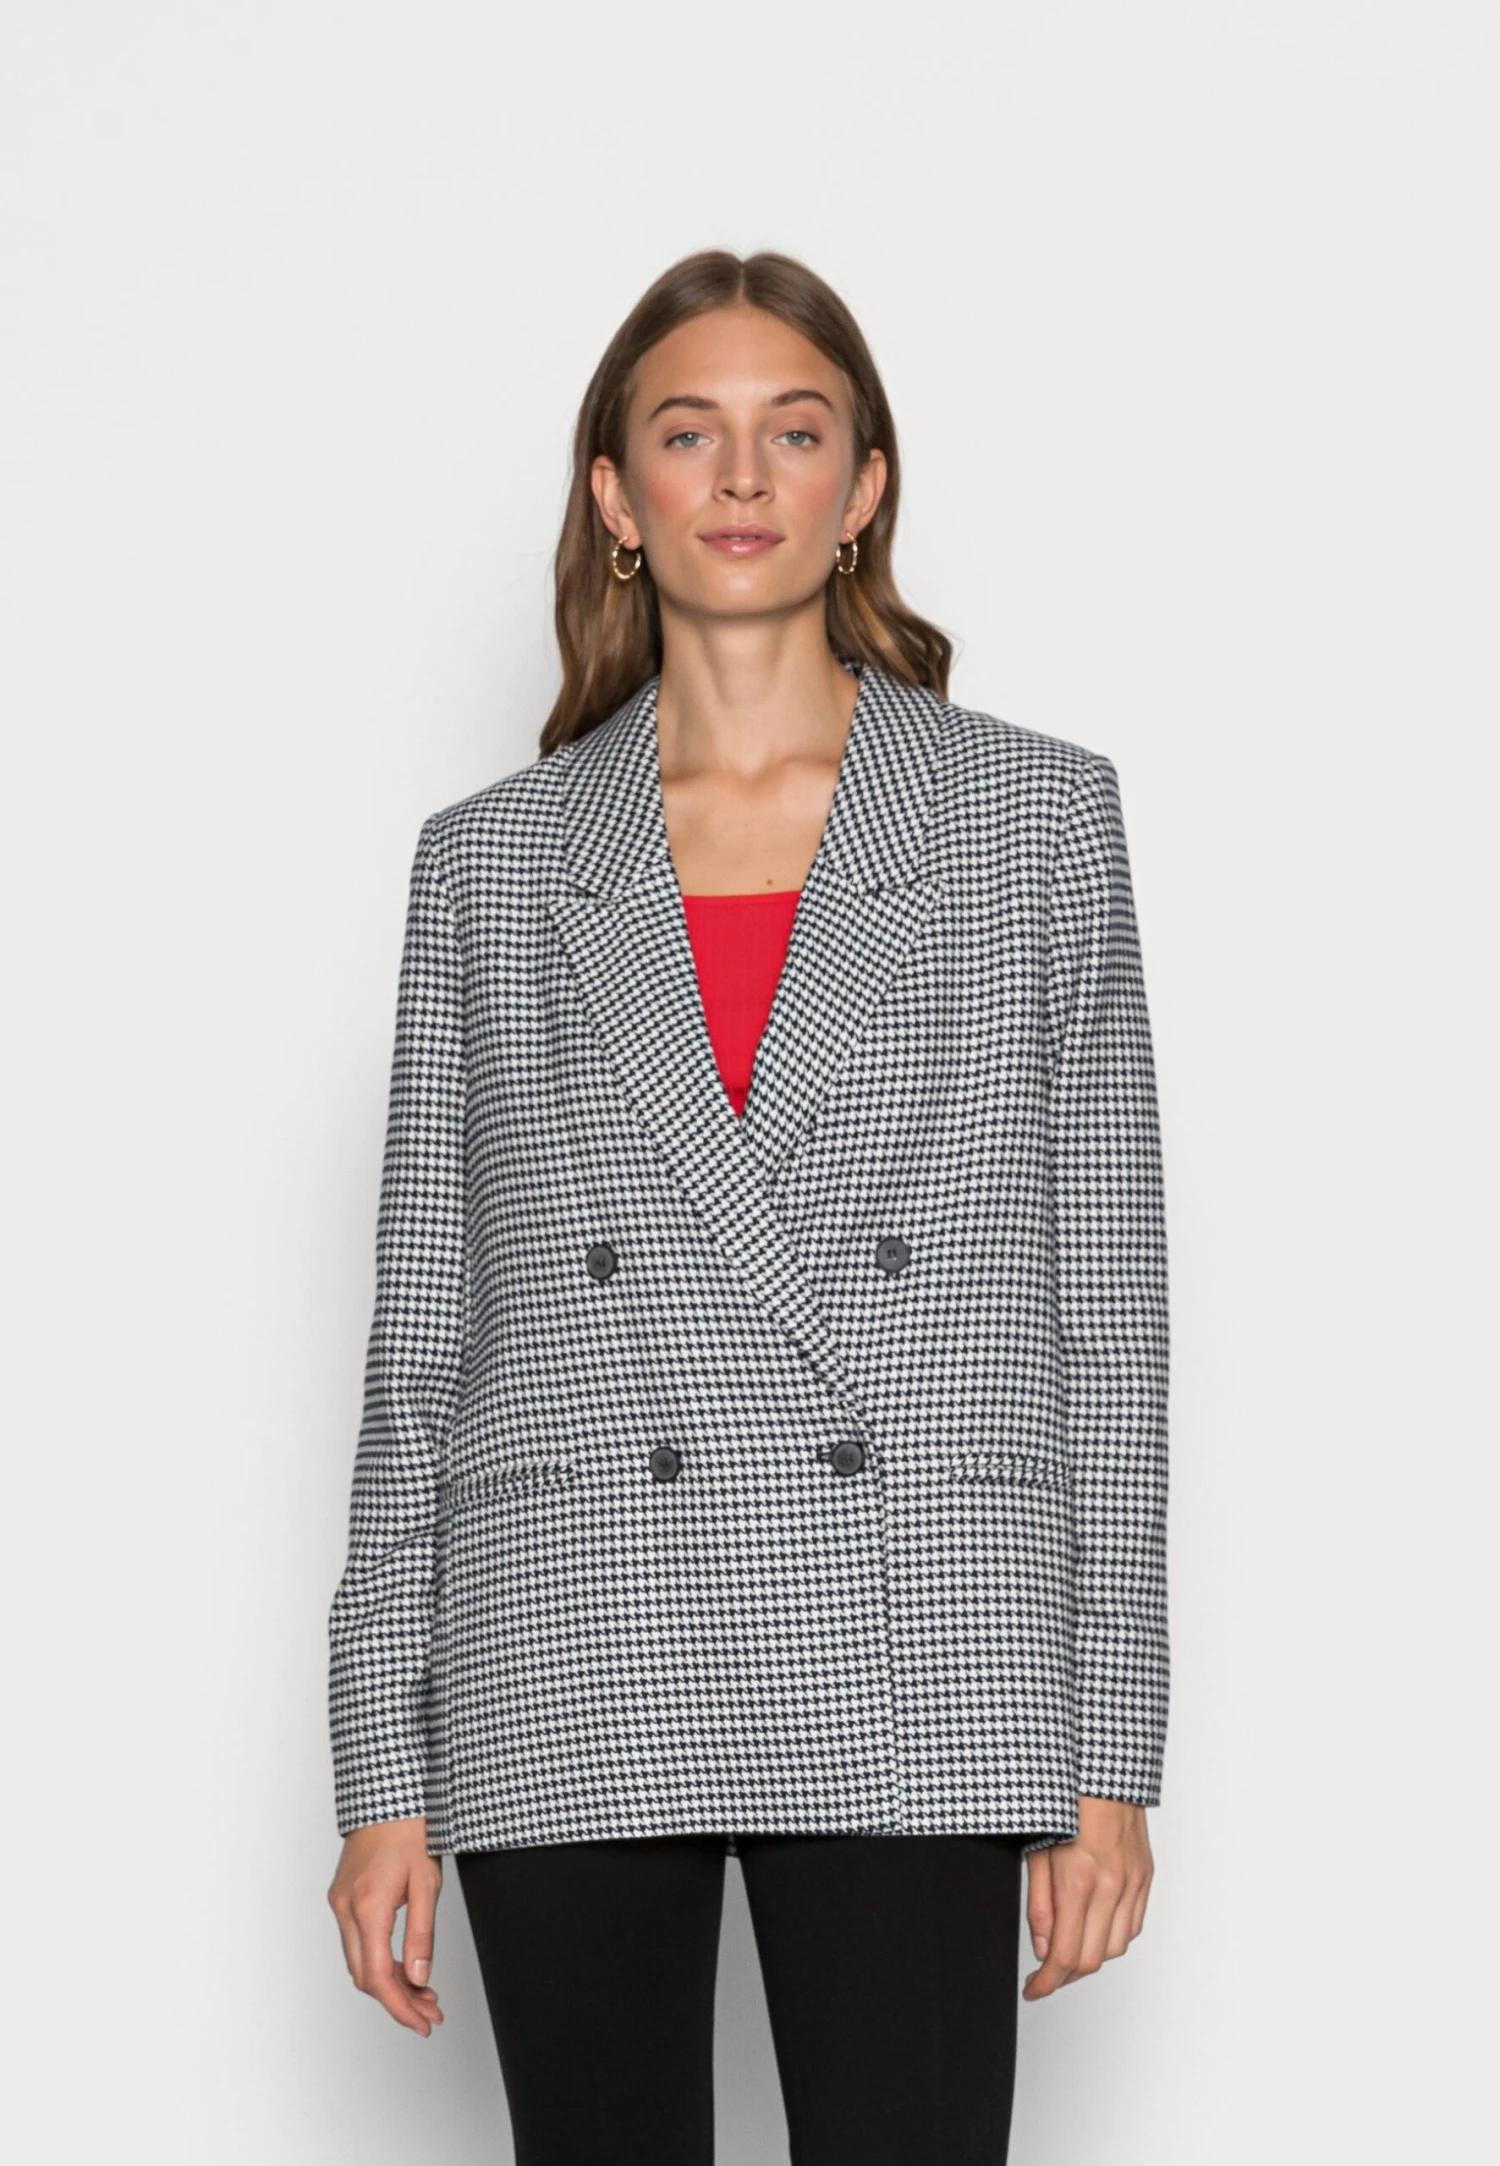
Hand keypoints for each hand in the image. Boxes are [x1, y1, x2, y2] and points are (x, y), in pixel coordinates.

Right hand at [328, 1816, 445, 2034]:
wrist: (386, 1796)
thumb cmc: (410, 1831)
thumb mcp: (427, 1883)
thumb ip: (422, 1935)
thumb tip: (421, 1979)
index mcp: (368, 1907)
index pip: (379, 1977)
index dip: (401, 2008)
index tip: (423, 2024)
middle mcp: (346, 1909)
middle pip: (365, 1977)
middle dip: (398, 2001)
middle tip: (430, 2012)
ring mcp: (339, 1903)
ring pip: (359, 1962)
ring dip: (389, 1983)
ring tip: (424, 1992)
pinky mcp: (341, 1898)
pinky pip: (356, 1943)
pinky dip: (378, 1961)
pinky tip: (404, 1966)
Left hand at [1022, 1796, 1152, 1998]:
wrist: (1104, 1768)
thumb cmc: (1064, 1800)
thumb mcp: (1036, 1849)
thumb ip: (1039, 1904)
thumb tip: (1043, 1951)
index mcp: (1079, 1880)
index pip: (1065, 1955)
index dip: (1047, 1983)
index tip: (1033, 1990)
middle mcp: (1111, 1887)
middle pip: (1092, 1960)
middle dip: (1064, 1976)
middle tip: (1044, 1975)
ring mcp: (1133, 1883)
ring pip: (1115, 1948)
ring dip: (1090, 1957)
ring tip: (1067, 1948)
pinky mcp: (1145, 1877)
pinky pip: (1133, 1926)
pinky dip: (1112, 1937)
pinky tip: (1094, 1927)